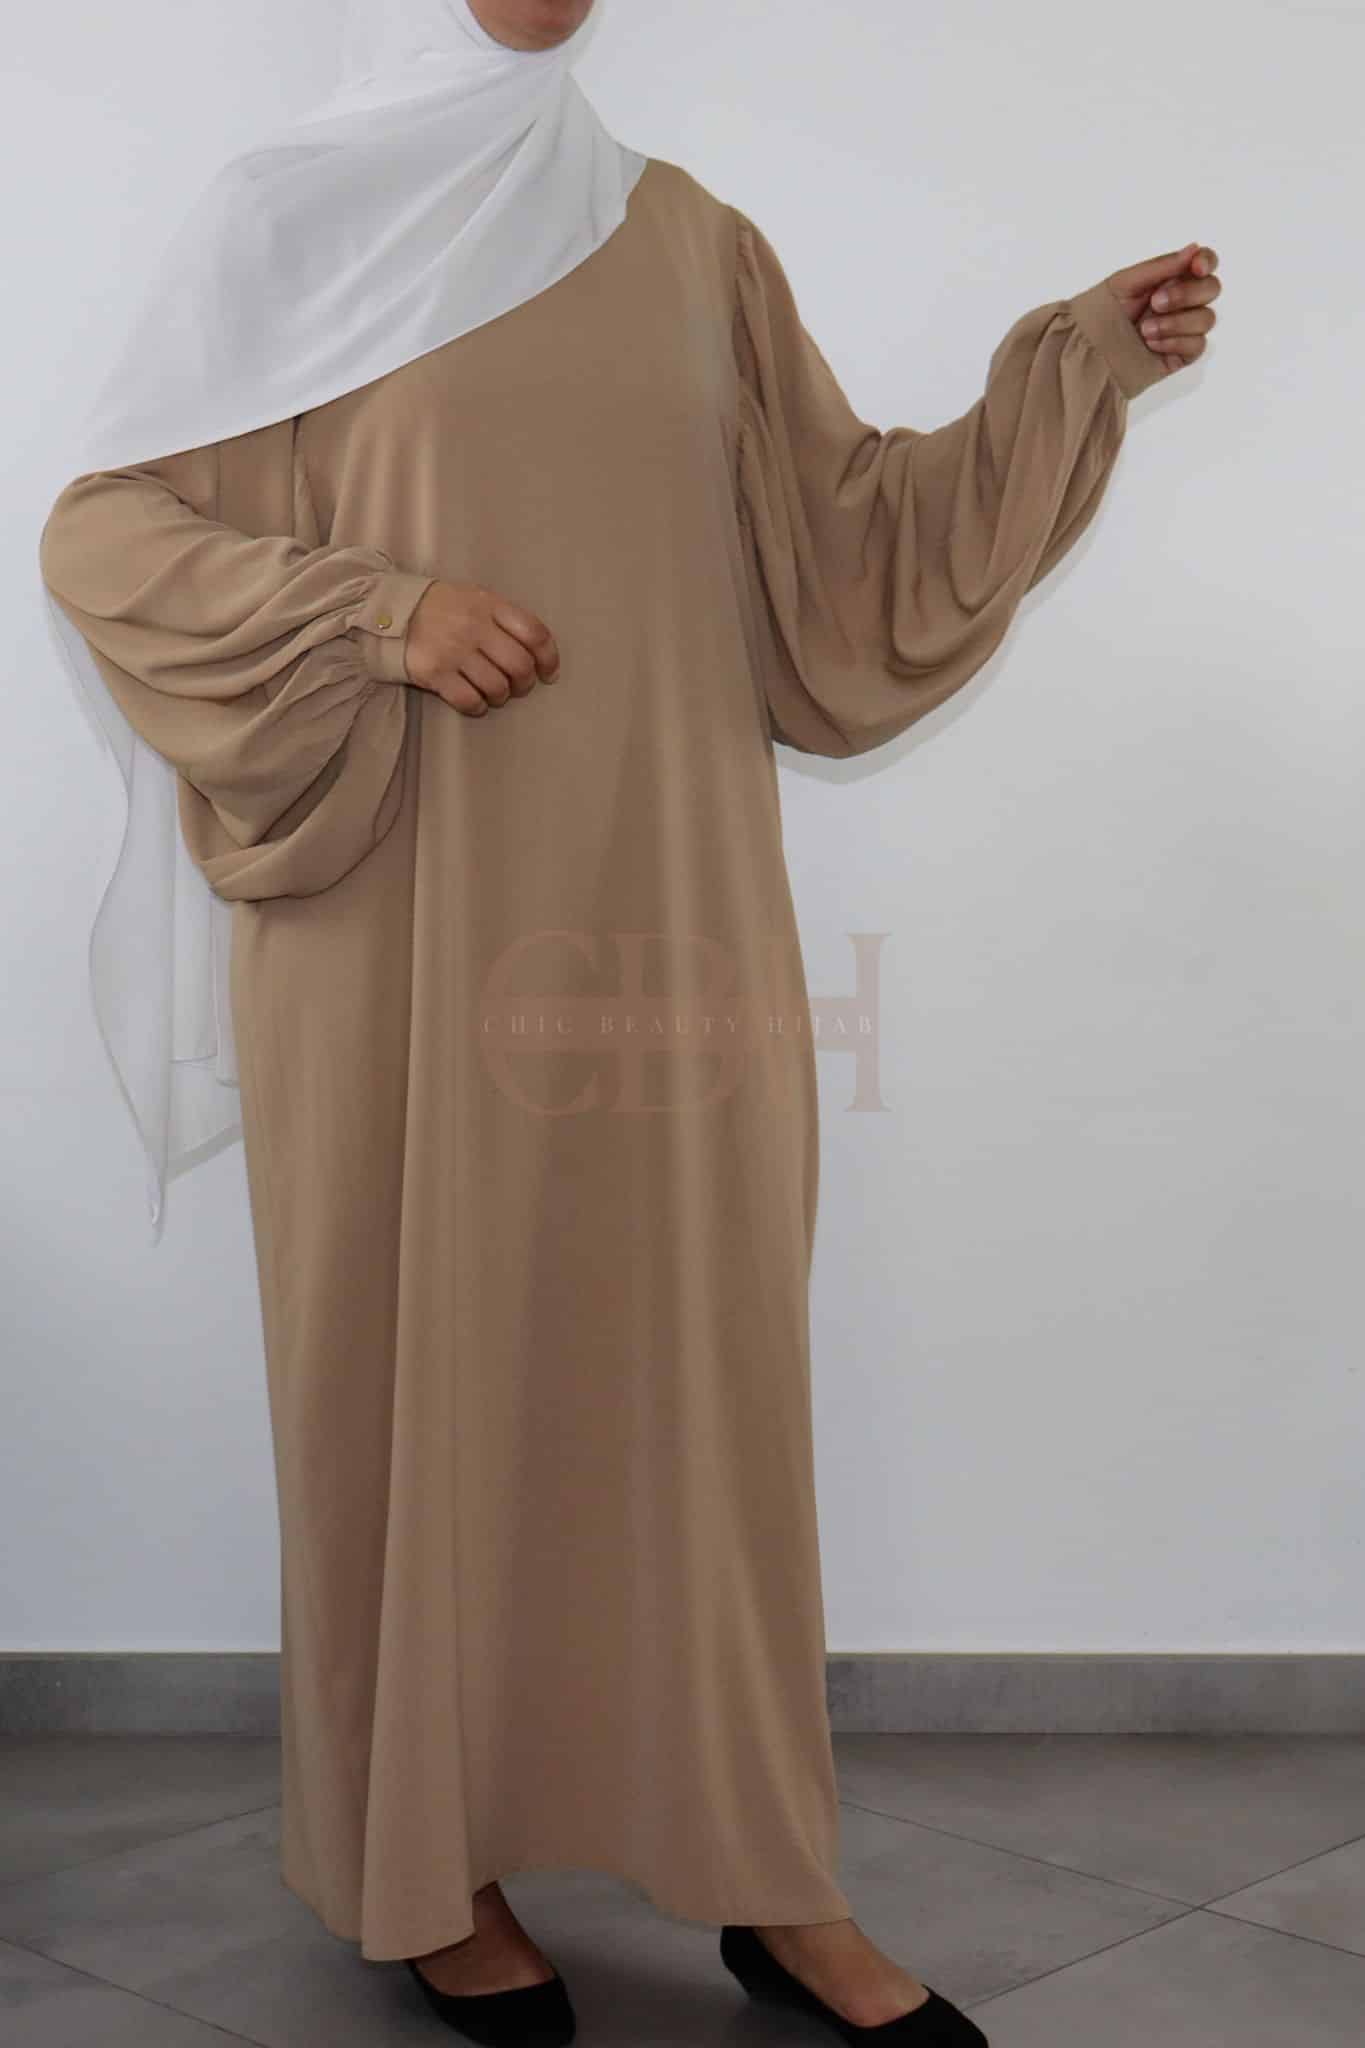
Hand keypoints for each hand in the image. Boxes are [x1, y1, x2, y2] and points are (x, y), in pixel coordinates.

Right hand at [404, 580, 560, 715]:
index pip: (534, 633)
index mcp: (490, 604)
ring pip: (497, 687)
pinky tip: (476, 701)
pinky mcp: (435, 673)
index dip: (549, 658)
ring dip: (501, 696)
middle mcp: (474, 626)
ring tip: (494, 692)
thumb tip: (538, 655)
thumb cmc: (444, 608)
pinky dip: (478, 707)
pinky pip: (469, 701)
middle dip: (525, 684)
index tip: (549, 673)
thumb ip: (505, 618)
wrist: (393, 611)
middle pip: (519, 665)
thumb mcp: (477, 598)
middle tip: (518, 687)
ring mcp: (454, 650)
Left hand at [1103, 242, 1220, 375]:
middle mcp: (1183, 301)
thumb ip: (1162, 266)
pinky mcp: (1182, 354)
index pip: (1205, 264)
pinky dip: (1175, 342)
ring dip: (1176, 322)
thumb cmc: (1103, 313)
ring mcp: (1184, 328)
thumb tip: (1195, 247)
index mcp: (1171, 278)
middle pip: (1211, 289)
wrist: (1089, 352)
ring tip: (1145, 330)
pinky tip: (1152, 344)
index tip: (1195, 268)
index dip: (1206, 262)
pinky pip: (1197, 345)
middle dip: (1186, 294)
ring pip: (1206, 318)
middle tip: (1156, 302)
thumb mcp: (1127, 282)